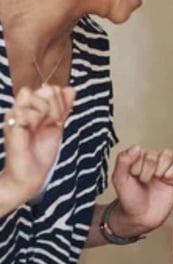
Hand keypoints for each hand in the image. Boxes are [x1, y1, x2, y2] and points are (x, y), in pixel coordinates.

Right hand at [1, 85, 74, 201]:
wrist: (31, 175)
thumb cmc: (41, 152)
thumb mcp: (57, 126)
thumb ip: (63, 107)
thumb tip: (71, 88)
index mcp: (31, 107)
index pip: (51, 89)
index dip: (61, 102)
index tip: (58, 120)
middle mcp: (21, 107)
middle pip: (46, 90)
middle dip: (57, 107)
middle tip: (53, 124)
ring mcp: (14, 114)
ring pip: (34, 96)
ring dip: (46, 114)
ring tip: (42, 128)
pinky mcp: (11, 124)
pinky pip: (26, 110)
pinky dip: (35, 121)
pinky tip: (32, 131)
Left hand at [110, 146, 172, 235]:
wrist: (140, 218)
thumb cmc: (129, 200)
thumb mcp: (120, 179)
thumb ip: (123, 161)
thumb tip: (136, 147)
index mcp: (139, 160)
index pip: (145, 152)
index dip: (140, 165)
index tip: (135, 176)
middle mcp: (153, 163)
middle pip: (159, 153)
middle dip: (151, 169)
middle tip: (145, 181)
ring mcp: (165, 170)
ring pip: (170, 156)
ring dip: (163, 168)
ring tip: (158, 179)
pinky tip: (167, 179)